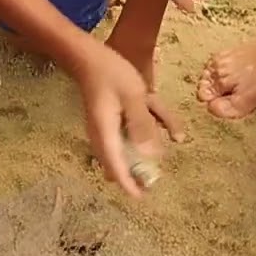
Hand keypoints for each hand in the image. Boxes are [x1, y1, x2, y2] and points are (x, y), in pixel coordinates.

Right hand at [75, 47, 179, 196]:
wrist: (89, 57)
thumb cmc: (110, 74)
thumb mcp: (134, 96)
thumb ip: (142, 125)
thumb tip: (150, 155)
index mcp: (106, 133)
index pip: (115, 166)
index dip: (127, 184)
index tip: (140, 197)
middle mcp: (103, 135)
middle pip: (115, 164)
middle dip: (132, 174)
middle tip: (151, 182)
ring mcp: (104, 128)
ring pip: (122, 151)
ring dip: (139, 154)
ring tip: (161, 155)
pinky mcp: (109, 121)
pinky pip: (126, 135)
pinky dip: (144, 135)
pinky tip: (166, 130)